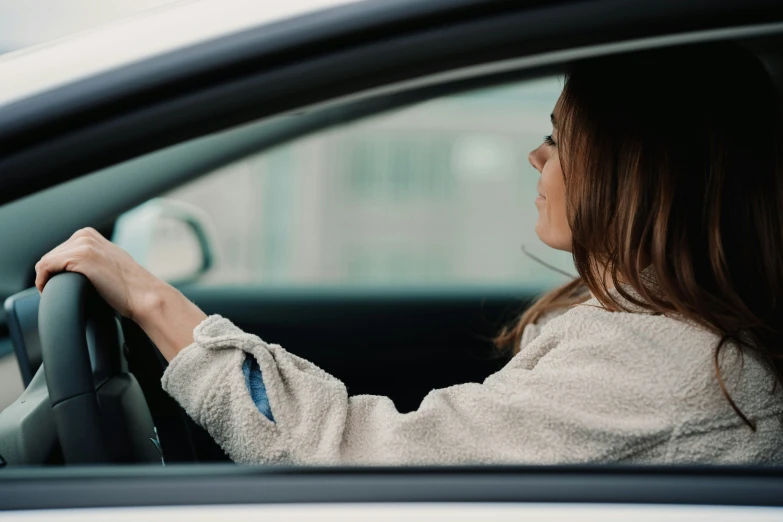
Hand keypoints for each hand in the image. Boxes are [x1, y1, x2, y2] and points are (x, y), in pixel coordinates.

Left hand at [35, 227, 162, 319]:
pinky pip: (45, 267)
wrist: (144, 294)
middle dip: (50, 275)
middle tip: (56, 292)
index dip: (55, 270)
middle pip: (50, 256)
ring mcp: (83, 244)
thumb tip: (77, 268)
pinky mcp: (80, 257)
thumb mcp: (108, 263)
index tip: (58, 285)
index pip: (58, 251)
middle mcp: (85, 235)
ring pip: (46, 262)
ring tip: (54, 294)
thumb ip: (92, 258)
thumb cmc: (129, 287)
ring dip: (45, 279)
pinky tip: (49, 292)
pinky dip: (42, 281)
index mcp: (89, 234)